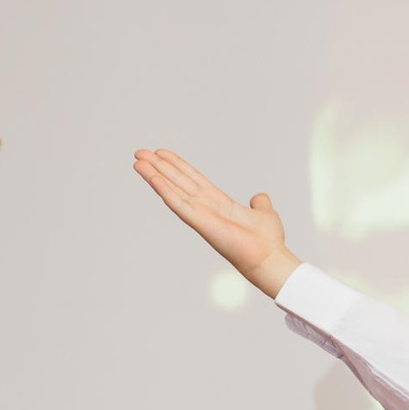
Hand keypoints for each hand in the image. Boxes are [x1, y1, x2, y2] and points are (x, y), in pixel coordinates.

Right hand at [133, 148, 298, 295]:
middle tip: (140, 152)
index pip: (193, 179)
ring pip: (173, 190)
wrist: (270, 257)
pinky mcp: (201, 223)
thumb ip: (259, 203)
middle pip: (178, 182)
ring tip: (138, 161)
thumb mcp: (264, 213)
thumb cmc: (268, 242)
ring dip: (154, 176)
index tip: (161, 153)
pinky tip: (152, 178)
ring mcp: (202, 215)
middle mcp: (206, 207)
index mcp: (219, 203)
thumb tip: (259, 198)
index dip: (177, 165)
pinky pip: (179, 204)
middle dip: (159, 167)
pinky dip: (165, 191)